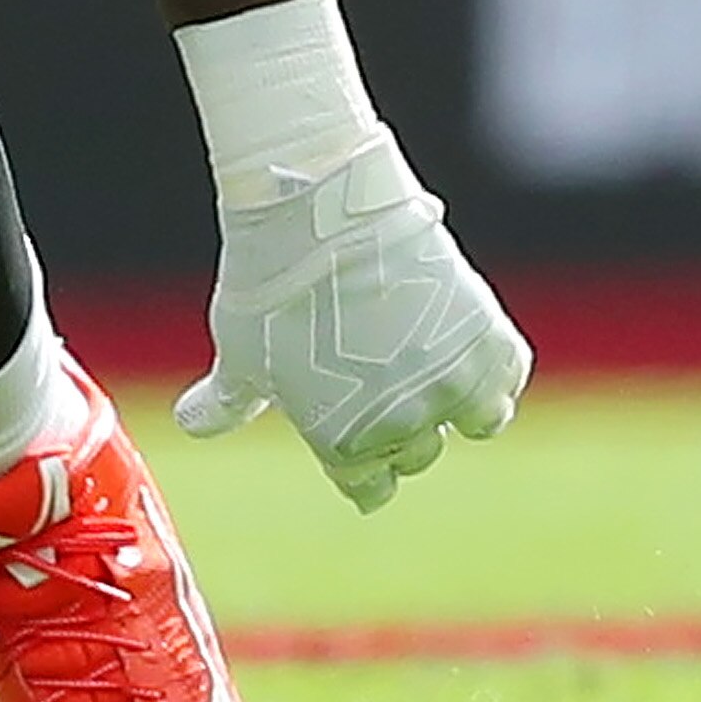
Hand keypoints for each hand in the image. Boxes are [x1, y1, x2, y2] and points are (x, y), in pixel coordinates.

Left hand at [173, 138, 530, 511]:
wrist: (321, 213)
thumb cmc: (269, 282)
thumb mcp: (240, 349)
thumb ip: (226, 401)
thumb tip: (192, 424)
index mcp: (343, 444)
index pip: (369, 489)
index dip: (363, 468)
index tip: (360, 446)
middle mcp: (403, 426)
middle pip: (418, 454)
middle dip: (404, 430)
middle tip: (385, 385)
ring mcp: (451, 383)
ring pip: (477, 419)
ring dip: (460, 401)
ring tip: (436, 366)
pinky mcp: (487, 338)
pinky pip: (508, 375)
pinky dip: (495, 367)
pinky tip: (468, 344)